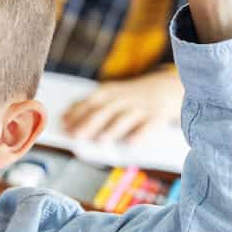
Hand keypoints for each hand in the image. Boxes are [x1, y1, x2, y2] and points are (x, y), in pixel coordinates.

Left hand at [62, 70, 182, 142]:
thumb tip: (65, 119)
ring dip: (112, 129)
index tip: (64, 126)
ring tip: (100, 140)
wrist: (168, 87)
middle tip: (76, 136)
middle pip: (104, 111)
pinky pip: (148, 127)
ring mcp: (141, 107)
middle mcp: (124, 98)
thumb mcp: (111, 94)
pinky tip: (130, 144)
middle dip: (89, 123)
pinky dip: (139, 135)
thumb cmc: (130, 97)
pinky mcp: (157, 117)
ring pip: (124, 119)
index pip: (90, 102)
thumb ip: (90, 106)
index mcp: (110, 92)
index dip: (76, 114)